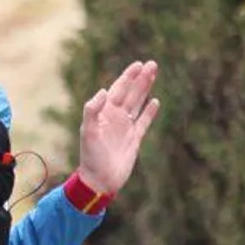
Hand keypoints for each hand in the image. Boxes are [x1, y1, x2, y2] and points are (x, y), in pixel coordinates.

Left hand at [76, 60, 160, 194]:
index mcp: (104, 114)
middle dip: (140, 79)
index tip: (138, 65)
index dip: (127, 77)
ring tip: (154, 75)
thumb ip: (92, 111)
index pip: (117, 90)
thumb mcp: (89, 132)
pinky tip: (155, 101)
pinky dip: (149, 112)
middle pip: (130, 93)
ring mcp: (125, 128)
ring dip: (146, 90)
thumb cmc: (91, 157)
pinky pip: (143, 122)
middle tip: (152, 64)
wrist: (100, 180)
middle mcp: (115, 118)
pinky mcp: (134, 139)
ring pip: (138, 104)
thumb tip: (104, 91)